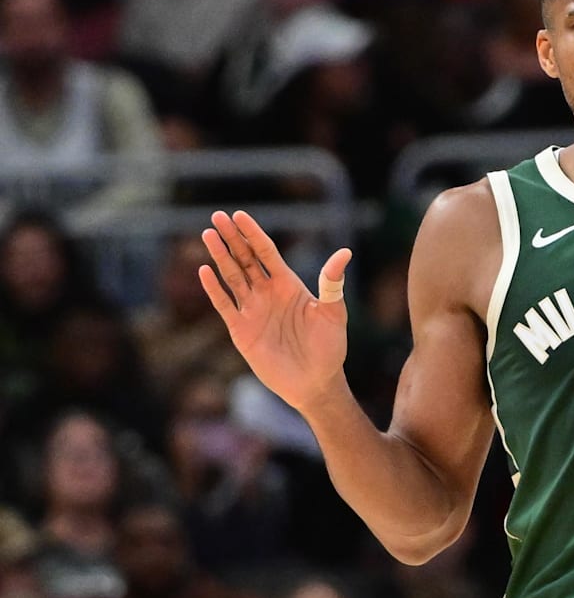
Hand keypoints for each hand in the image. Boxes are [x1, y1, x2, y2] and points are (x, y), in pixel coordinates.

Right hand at [199, 210, 352, 411]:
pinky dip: (214, 289)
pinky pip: (224, 305)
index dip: (253, 233)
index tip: (239, 215)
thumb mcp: (333, 313)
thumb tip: (344, 252)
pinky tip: (205, 271)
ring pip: (232, 277)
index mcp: (289, 285)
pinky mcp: (242, 330)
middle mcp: (268, 294)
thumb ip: (332, 283)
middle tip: (217, 216)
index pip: (266, 252)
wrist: (315, 382)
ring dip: (220, 257)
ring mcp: (253, 311)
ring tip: (207, 234)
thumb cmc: (329, 348)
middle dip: (232, 238)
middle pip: (245, 259)